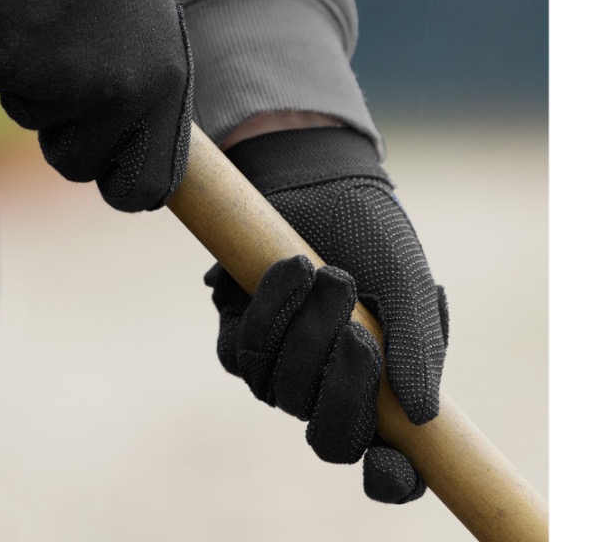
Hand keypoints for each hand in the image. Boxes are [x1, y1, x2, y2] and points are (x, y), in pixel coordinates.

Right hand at [0, 0, 192, 211]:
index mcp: (164, 89)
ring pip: (31, 119)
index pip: (145, 187)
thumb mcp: (154, 39)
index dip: (120, 187)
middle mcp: (121, 94)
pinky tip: (23, 6)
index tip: (108, 172)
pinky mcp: (11, 60)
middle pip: (74, 165)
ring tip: (54, 20)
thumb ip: (146, 103)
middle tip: (68, 68)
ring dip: (33, 79)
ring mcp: (65, 80)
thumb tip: (147, 173)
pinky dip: (0, 48)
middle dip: (63, 130)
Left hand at [206, 126, 448, 502]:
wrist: (322, 185)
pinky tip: (292, 266)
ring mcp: (282, 369)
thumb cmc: (374, 239)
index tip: (391, 465)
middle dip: (344, 387)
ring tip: (330, 273)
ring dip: (309, 331)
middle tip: (359, 332)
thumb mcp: (409, 286)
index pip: (387, 464)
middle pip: (328, 438)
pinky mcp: (240, 339)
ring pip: (283, 391)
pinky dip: (272, 309)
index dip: (391, 479)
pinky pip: (244, 351)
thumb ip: (421, 347)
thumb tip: (423, 417)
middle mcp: (328, 390)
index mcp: (381, 390)